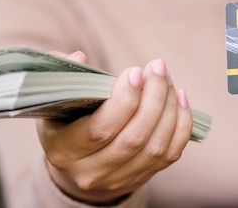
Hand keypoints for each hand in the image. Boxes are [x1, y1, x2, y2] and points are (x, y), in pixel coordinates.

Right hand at [36, 51, 192, 204]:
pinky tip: (180, 98)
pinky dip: (181, 124)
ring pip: (155, 147)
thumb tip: (79, 57)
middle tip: (156, 68)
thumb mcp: (56, 100)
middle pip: (133, 138)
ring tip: (166, 79)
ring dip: (168, 108)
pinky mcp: (142, 178)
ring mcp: (118, 180)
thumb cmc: (65, 121)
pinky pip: (170, 154)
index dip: (123, 101)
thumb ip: (64, 77)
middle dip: (152, 98)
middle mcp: (90, 172)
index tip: (135, 72)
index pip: (100, 130)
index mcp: (63, 151)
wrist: (77, 162)